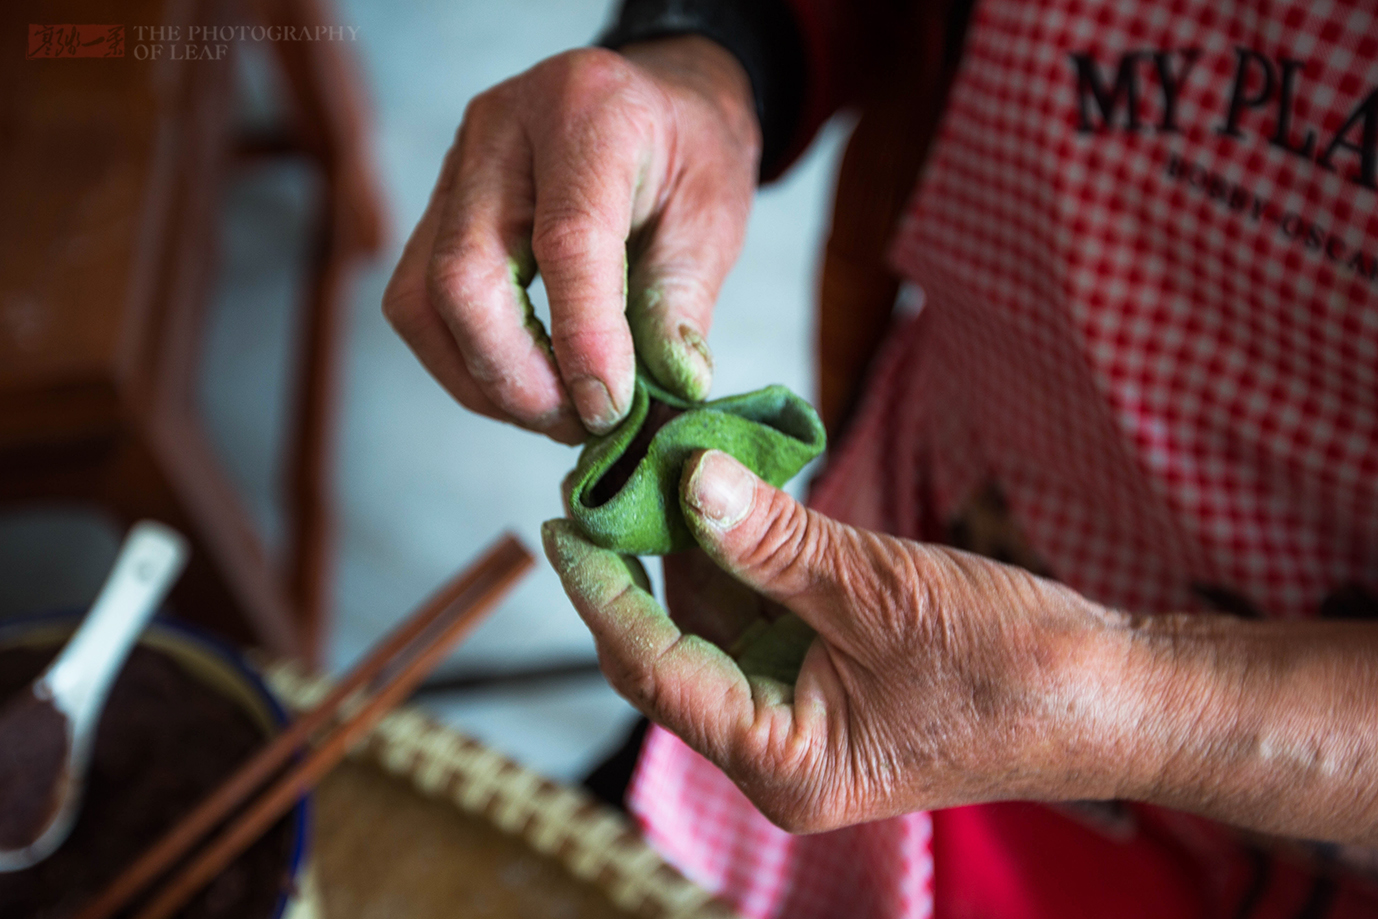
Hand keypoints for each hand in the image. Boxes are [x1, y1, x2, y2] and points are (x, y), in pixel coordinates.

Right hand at [384, 38, 760, 442]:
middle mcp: (501, 128)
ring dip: (483, 381)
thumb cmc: (690, 156)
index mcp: (589, 111)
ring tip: (557, 412)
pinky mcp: (435, 207)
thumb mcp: (714, 217)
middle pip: (463, 276)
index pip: (566, 241)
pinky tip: (528, 383)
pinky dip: (468, 364)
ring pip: (420, 301)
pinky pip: (419, 305)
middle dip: (517, 377)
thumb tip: (669, 387)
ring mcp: (455, 166)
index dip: (584, 340)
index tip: (610, 407)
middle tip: (581, 422)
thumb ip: (684, 300)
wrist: (657, 104)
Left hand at [543, 449, 1119, 830]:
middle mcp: (777, 747)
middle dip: (643, 564)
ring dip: (691, 551)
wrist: (1113, 694)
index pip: (658, 672)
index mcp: (782, 761)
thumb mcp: (883, 592)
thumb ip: (777, 543)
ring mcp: (801, 712)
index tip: (563, 525)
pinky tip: (723, 497)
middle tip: (610, 479)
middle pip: (676, 651)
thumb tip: (689, 480)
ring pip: (714, 627)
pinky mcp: (826, 676)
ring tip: (662, 467)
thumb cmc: (1014, 666)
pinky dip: (742, 558)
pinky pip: (760, 615)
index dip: (604, 594)